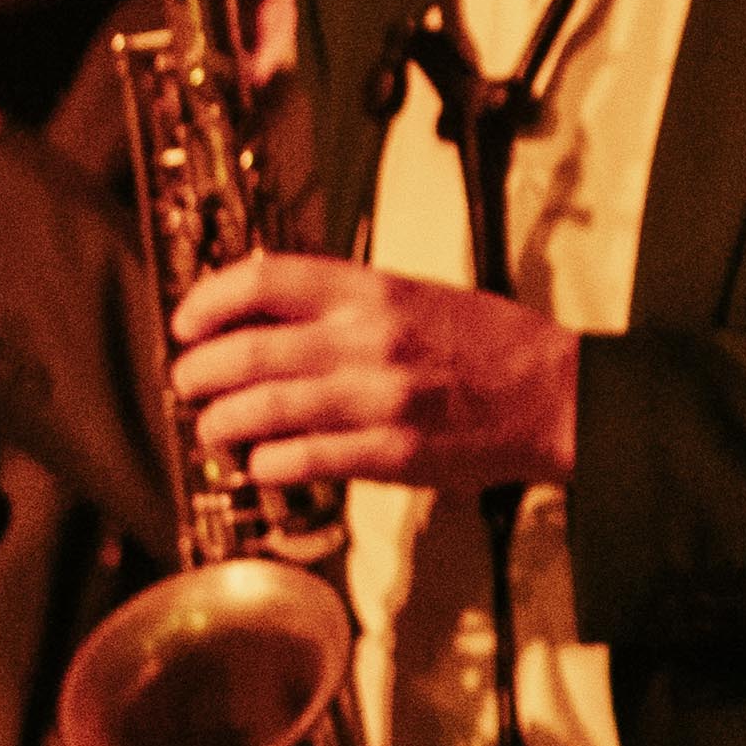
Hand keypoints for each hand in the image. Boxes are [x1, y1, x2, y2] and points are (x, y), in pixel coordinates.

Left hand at [168, 254, 576, 501]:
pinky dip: (269, 464)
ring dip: (222, 424)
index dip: (208, 301)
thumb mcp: (418, 295)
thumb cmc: (493, 345)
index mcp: (374, 290)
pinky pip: (306, 460)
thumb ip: (348, 304)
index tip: (186, 323)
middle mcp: (369, 339)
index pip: (263, 280)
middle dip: (199, 372)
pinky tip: (261, 465)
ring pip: (265, 410)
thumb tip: (268, 319)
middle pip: (247, 350)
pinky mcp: (394, 453)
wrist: (560, 396)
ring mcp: (379, 399)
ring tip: (212, 431)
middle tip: (185, 384)